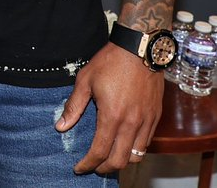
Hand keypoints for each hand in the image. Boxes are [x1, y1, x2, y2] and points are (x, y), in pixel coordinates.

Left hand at [57, 43, 162, 173]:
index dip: (88, 164)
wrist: (140, 48)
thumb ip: (73, 106)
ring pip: (136, 155)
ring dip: (121, 161)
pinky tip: (124, 143)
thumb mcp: (85, 80)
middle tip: (93, 166)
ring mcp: (147, 121)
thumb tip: (61, 126)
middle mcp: (132, 123)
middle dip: (104, 168)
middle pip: (120, 160)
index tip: (79, 168)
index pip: (100, 152)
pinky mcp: (156, 115)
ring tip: (108, 157)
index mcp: (112, 116)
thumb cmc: (110, 61)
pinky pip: (147, 142)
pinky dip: (135, 149)